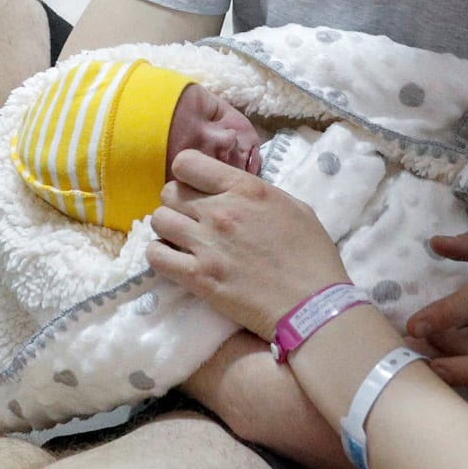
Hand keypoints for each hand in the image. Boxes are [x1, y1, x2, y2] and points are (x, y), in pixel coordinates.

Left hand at [148, 149, 349, 340]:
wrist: (311, 305)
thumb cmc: (311, 256)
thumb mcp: (293, 207)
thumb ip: (257, 193)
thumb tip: (234, 191)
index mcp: (245, 188)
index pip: (187, 163)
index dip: (188, 175)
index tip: (197, 188)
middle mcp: (220, 210)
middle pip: (169, 192)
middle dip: (177, 203)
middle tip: (192, 219)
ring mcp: (206, 244)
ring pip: (158, 221)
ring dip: (167, 229)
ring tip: (182, 240)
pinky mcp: (197, 277)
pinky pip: (156, 256)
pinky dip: (160, 256)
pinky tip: (175, 260)